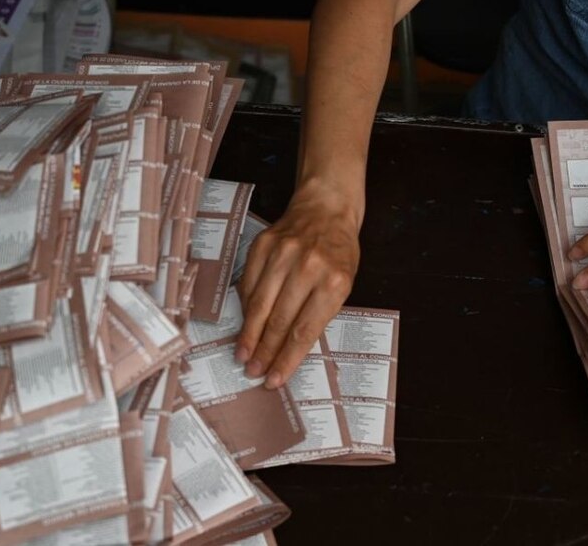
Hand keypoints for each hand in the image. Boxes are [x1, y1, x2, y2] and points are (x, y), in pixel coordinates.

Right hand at [235, 187, 360, 388]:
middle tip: (254, 372)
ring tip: (243, 355)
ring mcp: (282, 255)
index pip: (305, 331)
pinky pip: (249, 283)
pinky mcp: (262, 245)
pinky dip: (245, 307)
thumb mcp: (343, 283)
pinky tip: (244, 325)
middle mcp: (307, 268)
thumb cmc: (338, 252)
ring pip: (260, 304)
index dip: (287, 358)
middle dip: (265, 351)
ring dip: (250, 335)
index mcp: (333, 283)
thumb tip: (288, 348)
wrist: (325, 208)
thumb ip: (319, 312)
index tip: (275, 379)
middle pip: (280, 321)